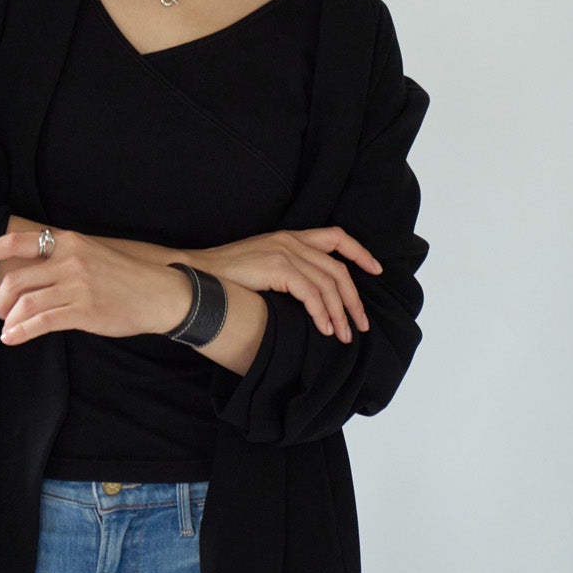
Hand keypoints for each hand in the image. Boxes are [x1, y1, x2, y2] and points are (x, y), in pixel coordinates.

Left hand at [0, 228, 190, 345]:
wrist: (160, 293)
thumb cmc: (124, 277)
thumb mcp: (91, 255)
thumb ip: (60, 260)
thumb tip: (27, 275)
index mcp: (69, 241)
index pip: (17, 241)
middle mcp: (70, 260)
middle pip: (16, 279)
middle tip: (0, 312)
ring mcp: (77, 286)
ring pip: (25, 302)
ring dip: (9, 319)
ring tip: (7, 329)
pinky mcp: (84, 311)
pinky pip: (42, 322)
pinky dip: (21, 331)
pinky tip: (13, 338)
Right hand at [189, 227, 381, 344]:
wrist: (196, 274)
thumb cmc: (224, 277)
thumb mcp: (261, 265)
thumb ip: (285, 272)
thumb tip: (309, 298)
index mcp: (289, 237)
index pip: (336, 237)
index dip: (360, 252)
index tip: (375, 270)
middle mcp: (290, 240)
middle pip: (338, 268)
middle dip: (353, 299)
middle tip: (360, 324)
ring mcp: (284, 252)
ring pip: (328, 283)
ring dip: (340, 313)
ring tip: (343, 335)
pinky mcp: (277, 267)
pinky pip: (311, 293)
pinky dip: (322, 313)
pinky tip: (324, 329)